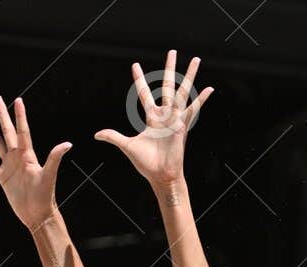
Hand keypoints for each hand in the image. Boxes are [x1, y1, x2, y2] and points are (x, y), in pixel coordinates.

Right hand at [0, 95, 71, 231]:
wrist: (36, 213)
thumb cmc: (44, 195)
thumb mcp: (49, 175)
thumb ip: (55, 158)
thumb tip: (68, 144)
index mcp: (27, 154)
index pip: (22, 130)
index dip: (20, 115)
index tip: (17, 99)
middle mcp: (17, 156)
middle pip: (7, 131)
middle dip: (1, 115)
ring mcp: (9, 166)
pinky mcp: (2, 177)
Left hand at [95, 50, 212, 187]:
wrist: (160, 175)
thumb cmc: (146, 162)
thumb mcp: (127, 146)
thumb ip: (113, 137)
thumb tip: (96, 135)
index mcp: (151, 117)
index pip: (144, 94)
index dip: (139, 80)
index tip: (135, 65)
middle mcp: (165, 114)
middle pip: (167, 86)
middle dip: (168, 68)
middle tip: (171, 51)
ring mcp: (175, 118)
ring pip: (183, 91)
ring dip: (189, 75)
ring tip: (195, 59)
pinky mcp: (182, 126)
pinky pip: (193, 110)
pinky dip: (201, 100)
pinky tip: (209, 89)